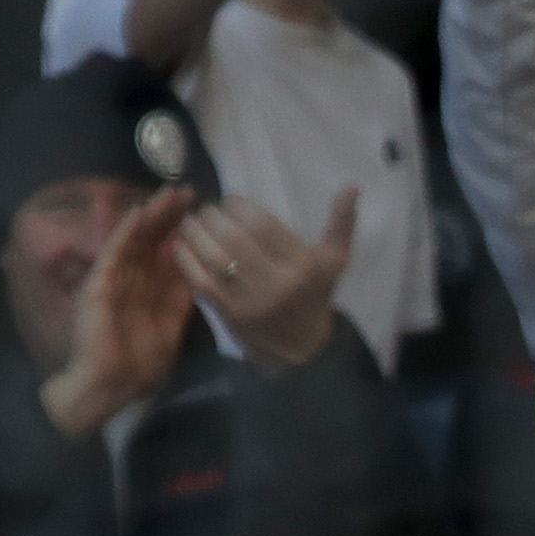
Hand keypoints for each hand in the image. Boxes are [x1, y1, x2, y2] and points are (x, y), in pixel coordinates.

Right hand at [40, 185, 196, 437]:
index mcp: (149, 289)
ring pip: (134, 238)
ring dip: (151, 214)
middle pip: (151, 239)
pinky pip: (113, 252)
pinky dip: (125, 231)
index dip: (181, 229)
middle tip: (188, 191)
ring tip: (169, 193)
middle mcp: (131, 279)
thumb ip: (181, 297)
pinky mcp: (99, 284)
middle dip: (169, 214)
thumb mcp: (172, 327)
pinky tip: (139, 213)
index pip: (165, 251)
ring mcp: (113, 279)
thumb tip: (194, 265)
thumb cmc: (140, 365)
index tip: (201, 209)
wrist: (111, 386)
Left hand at [180, 186, 356, 369]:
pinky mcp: (229, 316)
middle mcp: (276, 286)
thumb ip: (341, 223)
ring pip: (215, 260)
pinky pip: (202, 282)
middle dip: (215, 218)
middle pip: (236, 241)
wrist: (299, 349)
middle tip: (208, 209)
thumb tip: (351, 187)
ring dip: (197, 235)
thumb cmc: (315, 296)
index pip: (264, 227)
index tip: (231, 200)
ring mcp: (250, 303)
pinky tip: (183, 245)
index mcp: (302, 268)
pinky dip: (188, 261)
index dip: (241, 207)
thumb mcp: (334, 261)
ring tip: (191, 221)